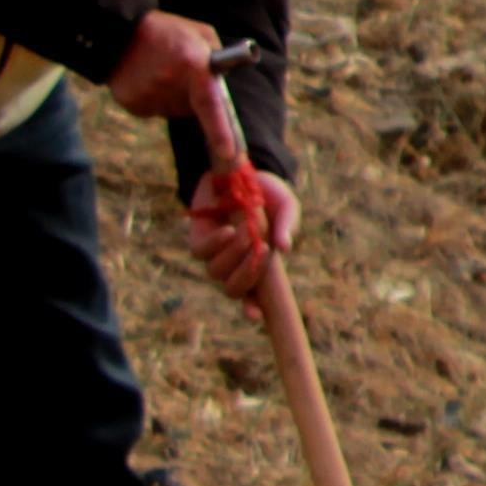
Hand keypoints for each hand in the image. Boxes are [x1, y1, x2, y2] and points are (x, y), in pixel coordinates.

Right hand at [106, 9, 217, 123]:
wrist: (117, 32)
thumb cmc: (166, 30)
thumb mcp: (200, 33)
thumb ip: (218, 57)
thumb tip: (226, 81)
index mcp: (193, 65)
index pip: (210, 104)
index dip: (221, 132)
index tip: (231, 154)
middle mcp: (171, 84)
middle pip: (193, 109)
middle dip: (194, 97)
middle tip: (183, 73)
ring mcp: (149, 96)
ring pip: (173, 110)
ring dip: (174, 97)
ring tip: (162, 71)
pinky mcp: (133, 105)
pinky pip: (154, 110)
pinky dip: (155, 99)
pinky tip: (147, 78)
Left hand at [182, 164, 296, 304]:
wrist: (236, 169)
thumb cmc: (266, 192)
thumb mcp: (285, 205)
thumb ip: (288, 224)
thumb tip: (285, 249)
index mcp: (259, 264)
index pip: (254, 295)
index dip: (253, 308)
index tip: (256, 316)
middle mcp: (234, 265)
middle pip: (233, 290)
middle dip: (247, 275)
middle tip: (261, 250)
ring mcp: (214, 254)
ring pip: (217, 272)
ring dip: (234, 255)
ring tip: (247, 231)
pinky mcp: (197, 239)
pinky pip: (201, 252)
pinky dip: (217, 244)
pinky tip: (229, 230)